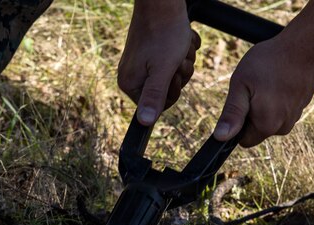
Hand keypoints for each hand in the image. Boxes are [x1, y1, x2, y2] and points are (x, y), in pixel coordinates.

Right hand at [118, 2, 200, 124]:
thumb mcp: (162, 69)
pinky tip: (179, 37)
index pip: (160, 105)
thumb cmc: (164, 33)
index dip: (172, 90)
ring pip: (175, 74)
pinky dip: (182, 49)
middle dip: (180, 73)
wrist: (163, 1)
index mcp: (130, 84)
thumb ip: (154, 97)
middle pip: (169, 90)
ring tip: (178, 44)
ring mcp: (143, 62)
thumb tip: (144, 123)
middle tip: (176, 56)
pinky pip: (175, 60)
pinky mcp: (154, 51)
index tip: (171, 71)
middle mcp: (133, 75)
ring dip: (183, 59)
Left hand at [213, 36, 313, 147]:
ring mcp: (294, 118)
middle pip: (257, 130)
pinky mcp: (301, 107)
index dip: (238, 124)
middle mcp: (283, 127)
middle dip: (252, 112)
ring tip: (269, 81)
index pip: (244, 140)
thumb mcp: (241, 84)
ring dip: (265, 105)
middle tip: (255, 87)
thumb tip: (220, 137)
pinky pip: (282, 110)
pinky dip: (278, 98)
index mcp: (266, 126)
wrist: (307, 46)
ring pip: (270, 119)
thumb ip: (231, 114)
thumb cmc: (270, 61)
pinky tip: (280, 80)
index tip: (242, 101)